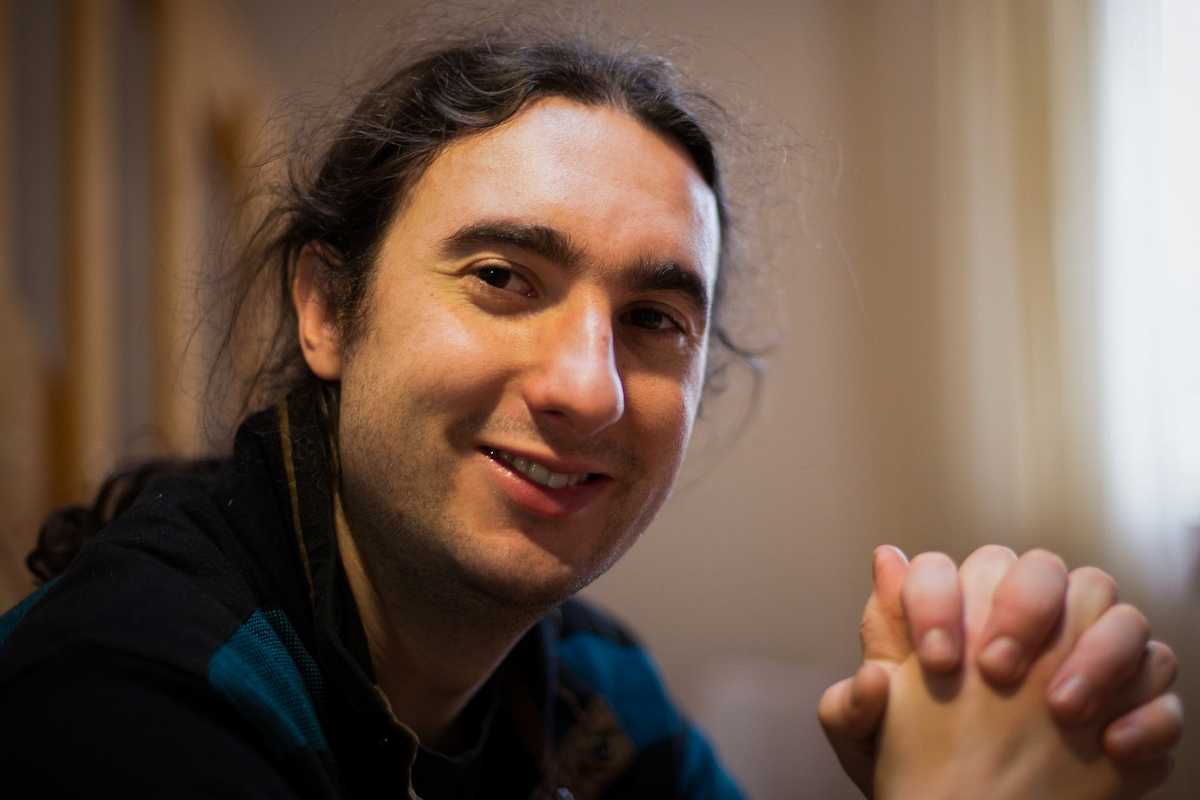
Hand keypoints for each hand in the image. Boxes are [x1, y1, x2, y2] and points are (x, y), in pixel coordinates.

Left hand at [818, 546, 1180, 796]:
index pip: (951, 569)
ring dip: (1097, 652)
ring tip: (1062, 710)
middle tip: (997, 671)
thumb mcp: (866, 732)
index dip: (941, 600)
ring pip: (1118, 612)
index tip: (935, 661)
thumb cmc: (911, 769)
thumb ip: (862, 658)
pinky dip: (1146, 714)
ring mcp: (1086, 658)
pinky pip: (1162, 683)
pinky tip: (1110, 749)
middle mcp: (1025, 622)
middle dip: (1023, 608)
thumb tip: (884, 563)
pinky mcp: (1135, 705)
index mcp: (955, 616)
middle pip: (1044, 569)